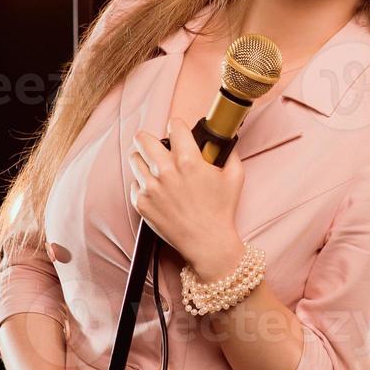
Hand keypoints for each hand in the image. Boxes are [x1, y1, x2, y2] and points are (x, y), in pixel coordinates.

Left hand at [128, 117, 244, 267]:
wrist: (208, 243)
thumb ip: (229, 152)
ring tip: (156, 168)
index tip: (179, 133)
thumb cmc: (222, 210)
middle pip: (143, 138)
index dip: (178, 127)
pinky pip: (134, 183)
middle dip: (151, 139)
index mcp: (188, 160)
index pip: (174, 126)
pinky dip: (143, 183)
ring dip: (144, 160)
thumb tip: (222, 140)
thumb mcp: (235, 176)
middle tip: (158, 145)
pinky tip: (157, 190)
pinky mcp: (141, 203)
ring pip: (134, 158)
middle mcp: (165, 171)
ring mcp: (150, 187)